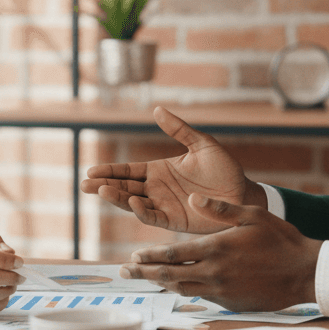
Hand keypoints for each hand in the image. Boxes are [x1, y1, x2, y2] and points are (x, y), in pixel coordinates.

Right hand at [81, 106, 264, 233]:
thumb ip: (179, 129)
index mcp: (159, 170)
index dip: (110, 171)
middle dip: (104, 186)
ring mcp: (163, 205)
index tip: (91, 171)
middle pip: (124, 187)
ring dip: (117, 198)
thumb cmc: (225, 169)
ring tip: (101, 191)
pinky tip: (132, 202)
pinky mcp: (174, 220)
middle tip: (85, 185)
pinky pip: (153, 216)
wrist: (243, 193)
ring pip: (133, 202)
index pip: (128, 170)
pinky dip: (141, 211)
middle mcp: (157, 189)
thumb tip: (157, 109)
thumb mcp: (201, 144)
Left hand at [119, 194, 321, 311]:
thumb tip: (192, 200)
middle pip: (169, 276)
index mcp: (216, 249)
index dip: (150, 257)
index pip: (172, 255)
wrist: (305, 273)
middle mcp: (214, 272)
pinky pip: (201, 298)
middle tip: (125, 272)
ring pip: (182, 290)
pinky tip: (177, 287)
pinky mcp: (230, 303)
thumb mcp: (251, 215)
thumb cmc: (281, 241)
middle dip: (144, 274)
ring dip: (161, 285)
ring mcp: (221, 291)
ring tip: (145, 280)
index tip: (135, 257)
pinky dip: (185, 292)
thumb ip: (219, 209)